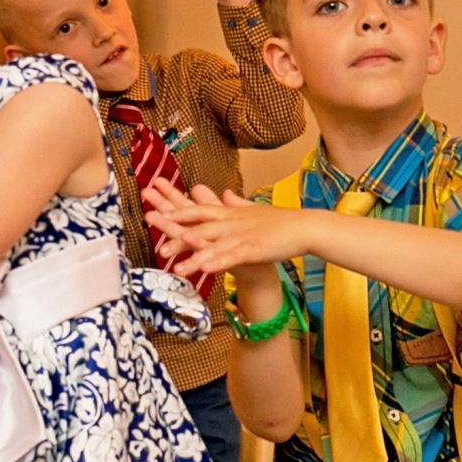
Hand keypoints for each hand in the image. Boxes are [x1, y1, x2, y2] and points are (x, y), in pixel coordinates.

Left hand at [143, 179, 297, 284]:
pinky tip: (203, 270)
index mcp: (231, 213)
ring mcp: (242, 235)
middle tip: (155, 241)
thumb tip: (225, 192)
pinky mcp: (254, 248)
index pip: (199, 210)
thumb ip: (236, 203)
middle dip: (176, 234)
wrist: (305, 227)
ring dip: (191, 255)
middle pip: (199, 227)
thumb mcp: (254, 209)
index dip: (178, 212)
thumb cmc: (281, 221)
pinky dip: (217, 262)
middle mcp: (232, 222)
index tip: (158, 213)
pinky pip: (231, 257)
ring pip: (211, 244)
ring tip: (172, 265)